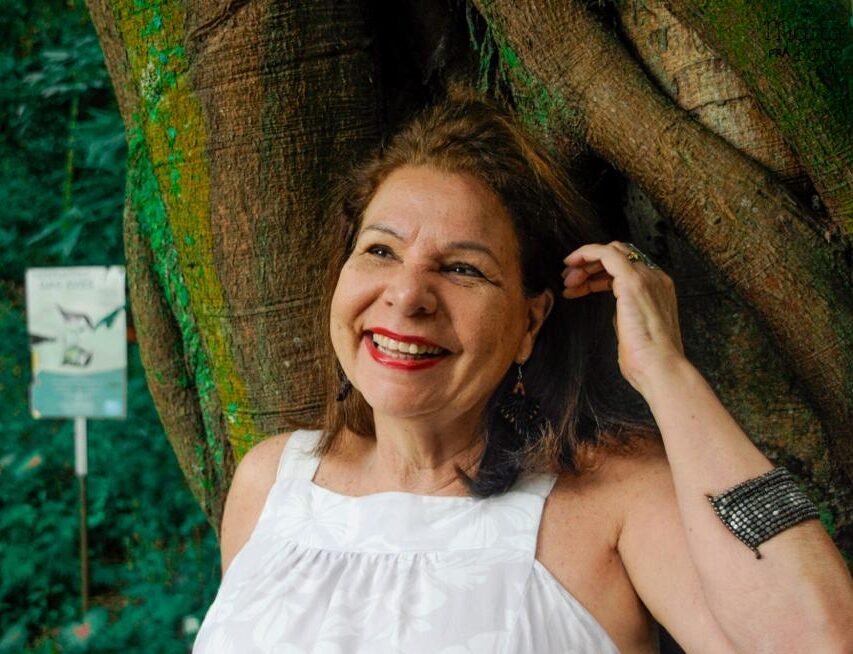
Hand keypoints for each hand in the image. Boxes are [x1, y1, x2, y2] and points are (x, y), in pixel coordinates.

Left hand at [562, 242, 684, 394]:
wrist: (661, 369)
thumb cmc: (647, 360)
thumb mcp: (634, 330)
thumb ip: (626, 315)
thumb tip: (616, 311)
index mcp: (658, 289)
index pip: (626, 268)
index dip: (599, 273)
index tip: (579, 285)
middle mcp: (655, 278)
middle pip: (619, 256)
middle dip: (590, 265)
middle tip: (569, 280)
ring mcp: (646, 278)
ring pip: (611, 252)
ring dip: (585, 263)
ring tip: (568, 281)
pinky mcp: (633, 281)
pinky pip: (606, 254)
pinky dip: (586, 253)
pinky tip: (572, 263)